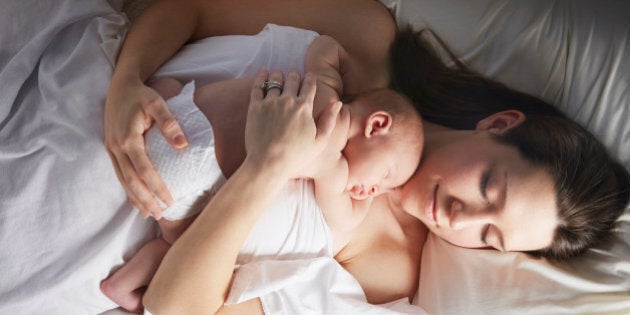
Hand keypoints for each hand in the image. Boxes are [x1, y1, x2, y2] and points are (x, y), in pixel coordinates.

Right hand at [104, 76, 186, 218]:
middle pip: (131, 181)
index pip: (145, 169)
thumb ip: (170, 123)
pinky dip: (128, 190)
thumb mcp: (157, 103)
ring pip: (123, 180)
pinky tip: (136, 201)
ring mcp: (111, 150)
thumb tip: (183, 145)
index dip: (157, 187)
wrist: (119, 86)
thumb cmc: (141, 94)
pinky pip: (120, 174)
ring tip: (148, 215)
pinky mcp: (111, 150)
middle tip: (159, 215)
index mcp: (128, 139)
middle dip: (145, 200)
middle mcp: (116, 147)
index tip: (170, 201)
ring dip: (135, 199)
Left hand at [244, 70, 340, 178]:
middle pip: (293, 79)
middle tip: (295, 76)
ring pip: (275, 80)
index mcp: (304, 107)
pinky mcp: (255, 107)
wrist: (269, 162)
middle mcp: (287, 101)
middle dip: (295, 76)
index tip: (310, 76)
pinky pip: (258, 86)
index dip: (311, 79)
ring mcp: (270, 103)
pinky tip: (264, 72)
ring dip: (279, 75)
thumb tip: (338, 103)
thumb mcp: (320, 141)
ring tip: (279, 74)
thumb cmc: (296, 155)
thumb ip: (329, 120)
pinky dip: (261, 77)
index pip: (309, 85)